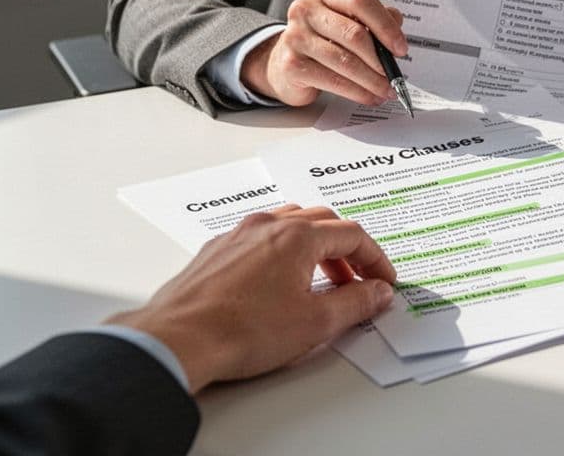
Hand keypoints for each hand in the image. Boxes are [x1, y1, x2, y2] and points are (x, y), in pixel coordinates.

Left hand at [106, 205, 396, 393]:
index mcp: (297, 236)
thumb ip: (355, 303)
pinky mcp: (216, 251)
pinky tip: (280, 281)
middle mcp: (268, 224)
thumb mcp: (314, 323)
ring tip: (321, 280)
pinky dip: (283, 251)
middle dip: (348, 252)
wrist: (178, 340)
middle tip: (359, 281)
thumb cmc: (243, 331)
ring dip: (315, 247)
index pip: (352, 236)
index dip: (376, 259)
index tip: (384, 282)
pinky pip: (261, 238)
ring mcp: (238, 235)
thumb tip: (378, 292)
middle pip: (323, 223)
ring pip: (290, 225)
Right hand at [242, 0, 407, 106]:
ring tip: (386, 89)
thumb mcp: (349, 22)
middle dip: (381, 59)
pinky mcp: (292, 65)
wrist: (286, 63)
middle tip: (395, 75)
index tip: (400, 47)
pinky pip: (334, 81)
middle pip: (355, 34)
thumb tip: (397, 33)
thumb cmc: (324, 40)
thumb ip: (376, 20)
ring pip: (346, 61)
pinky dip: (357, 92)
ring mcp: (296, 36)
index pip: (361, 0)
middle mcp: (306, 10)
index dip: (385, 25)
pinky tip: (369, 96)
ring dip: (372, 80)